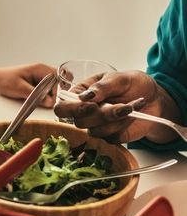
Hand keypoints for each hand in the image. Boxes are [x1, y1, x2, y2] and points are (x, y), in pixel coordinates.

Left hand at [0, 63, 56, 107]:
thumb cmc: (5, 81)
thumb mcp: (19, 89)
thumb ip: (35, 95)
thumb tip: (50, 102)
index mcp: (40, 69)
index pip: (57, 80)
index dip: (56, 92)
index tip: (50, 102)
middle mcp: (43, 71)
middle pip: (59, 82)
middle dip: (55, 93)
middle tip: (47, 102)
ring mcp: (41, 77)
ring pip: (54, 87)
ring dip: (50, 95)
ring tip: (41, 101)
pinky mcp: (38, 83)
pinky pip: (48, 89)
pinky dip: (45, 95)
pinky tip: (38, 100)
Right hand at [53, 70, 176, 143]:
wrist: (154, 97)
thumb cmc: (133, 83)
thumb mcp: (119, 77)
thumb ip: (102, 86)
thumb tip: (85, 97)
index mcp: (81, 94)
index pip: (62, 107)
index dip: (72, 110)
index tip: (91, 105)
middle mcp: (86, 112)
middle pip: (79, 122)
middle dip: (102, 114)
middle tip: (120, 105)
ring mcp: (98, 126)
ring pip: (96, 131)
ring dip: (116, 119)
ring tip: (132, 106)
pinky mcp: (111, 136)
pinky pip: (111, 138)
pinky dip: (124, 125)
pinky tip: (133, 114)